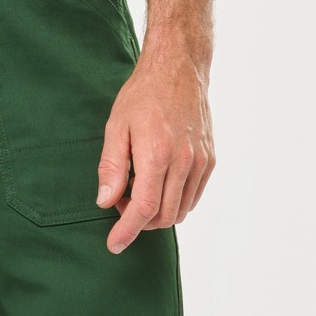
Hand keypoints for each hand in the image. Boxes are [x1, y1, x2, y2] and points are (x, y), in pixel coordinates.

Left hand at [97, 40, 215, 254]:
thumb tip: (106, 201)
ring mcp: (201, 162)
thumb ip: (111, 167)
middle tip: (121, 199)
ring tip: (137, 187)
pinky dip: (173, 201)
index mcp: (158, 154)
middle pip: (163, 216)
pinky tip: (157, 183)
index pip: (144, 209)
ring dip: (156, 212)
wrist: (178, 70)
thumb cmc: (142, 96)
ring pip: (180, 210)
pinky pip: (192, 196)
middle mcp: (184, 162)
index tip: (114, 245)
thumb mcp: (116, 127)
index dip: (127, 231)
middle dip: (138, 221)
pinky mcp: (210, 160)